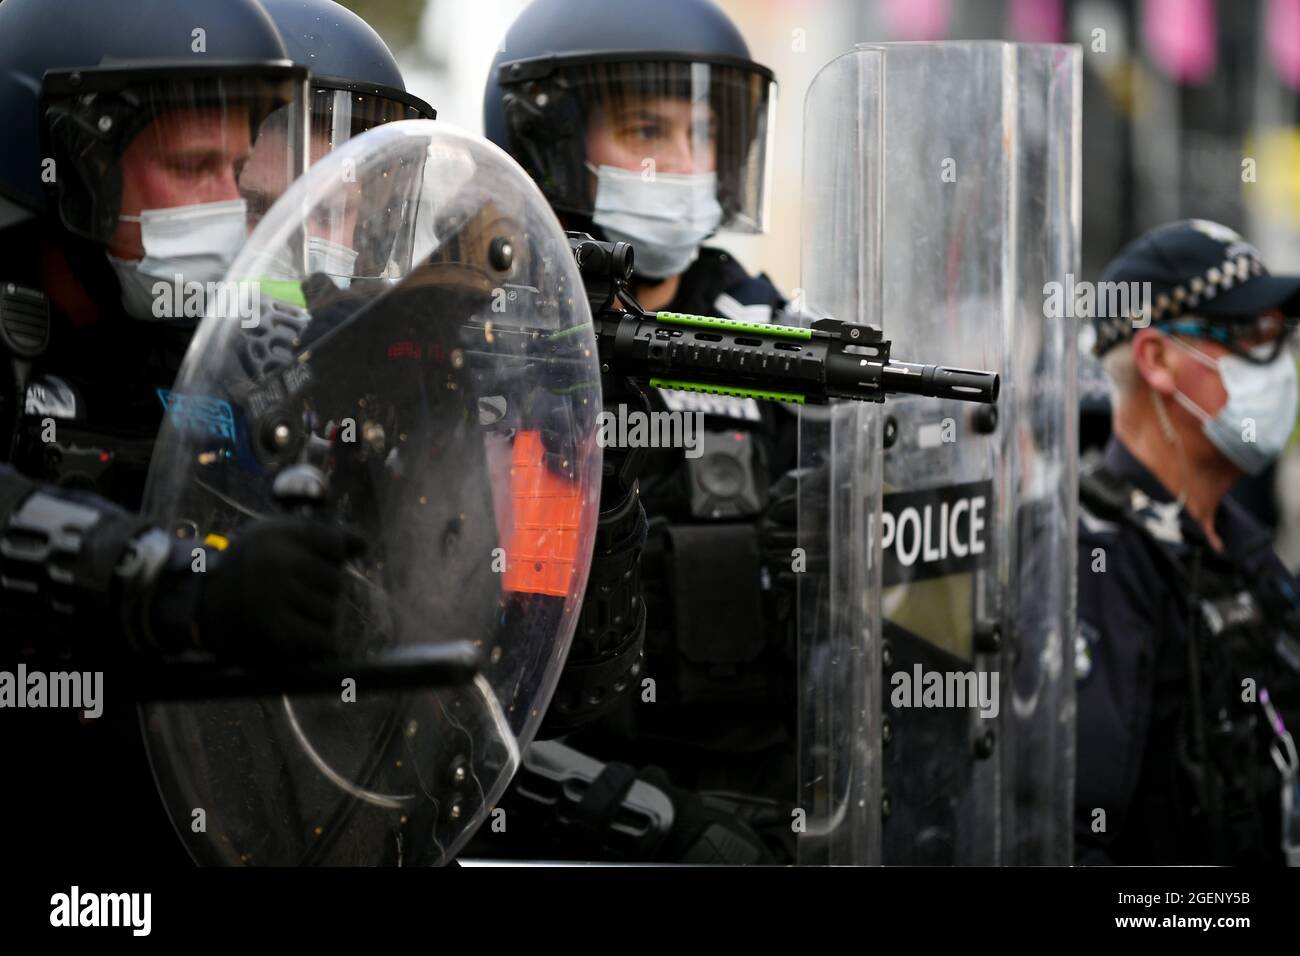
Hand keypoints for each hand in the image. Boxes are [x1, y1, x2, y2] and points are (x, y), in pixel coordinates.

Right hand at [192, 518, 365, 658]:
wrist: (199, 607)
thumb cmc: (247, 569)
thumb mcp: (275, 539)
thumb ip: (320, 538)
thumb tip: (364, 544)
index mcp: (277, 534)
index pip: (334, 545)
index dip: (326, 559)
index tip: (301, 567)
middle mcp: (276, 562)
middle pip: (335, 580)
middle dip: (320, 590)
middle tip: (288, 594)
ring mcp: (275, 597)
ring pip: (330, 610)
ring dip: (317, 618)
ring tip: (286, 614)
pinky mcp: (276, 631)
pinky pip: (324, 639)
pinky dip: (318, 643)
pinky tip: (299, 636)